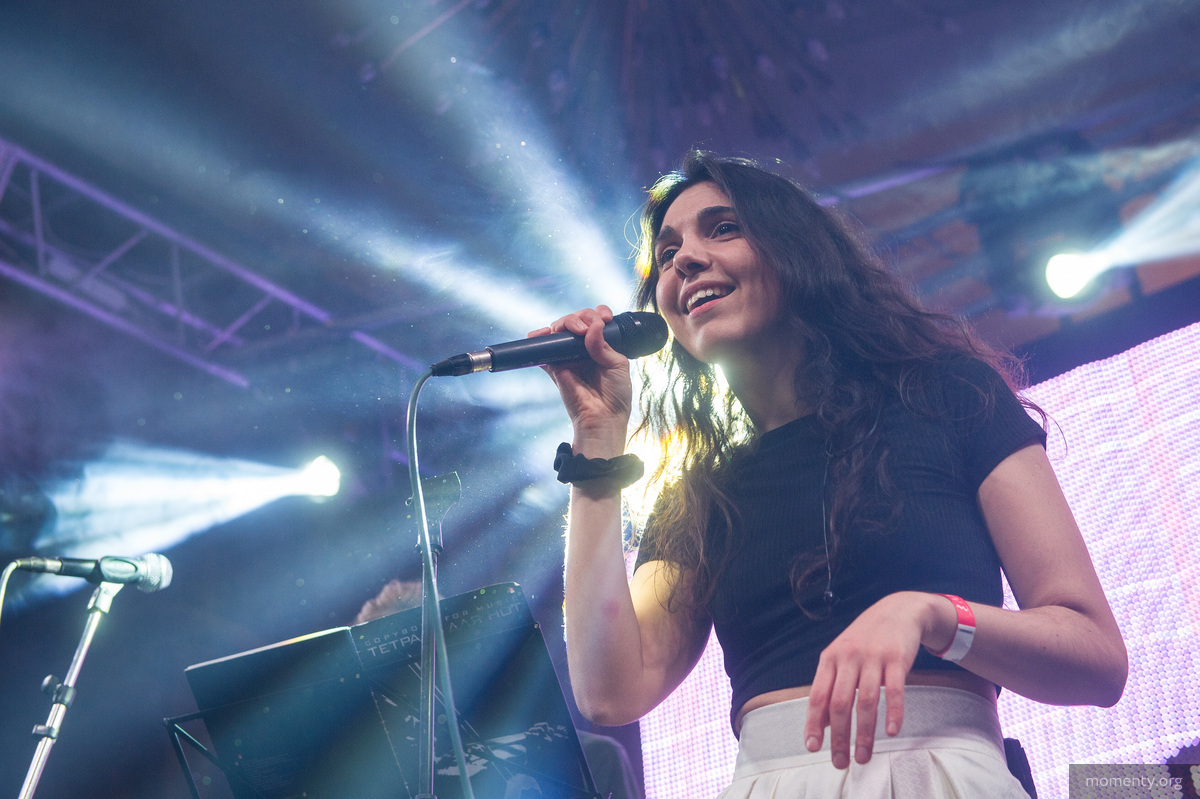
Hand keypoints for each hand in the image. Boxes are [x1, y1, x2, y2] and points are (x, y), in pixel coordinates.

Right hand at [534, 305, 632, 450]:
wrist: (603, 418)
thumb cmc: (616, 395)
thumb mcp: (617, 365)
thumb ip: (603, 345)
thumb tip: (594, 325)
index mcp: (601, 346)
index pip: (595, 321)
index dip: (597, 313)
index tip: (605, 318)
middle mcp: (583, 348)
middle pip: (576, 321)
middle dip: (581, 316)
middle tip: (588, 326)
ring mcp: (567, 357)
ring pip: (559, 330)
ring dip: (565, 323)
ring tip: (576, 329)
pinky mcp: (554, 367)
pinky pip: (542, 350)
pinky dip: (539, 339)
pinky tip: (542, 334)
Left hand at [803, 592, 944, 768]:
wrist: (897, 610)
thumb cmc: (865, 639)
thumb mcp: (841, 657)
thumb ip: (831, 686)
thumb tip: (821, 724)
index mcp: (830, 658)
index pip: (818, 696)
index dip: (814, 723)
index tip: (813, 747)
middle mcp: (848, 657)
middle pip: (839, 703)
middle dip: (839, 737)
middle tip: (841, 761)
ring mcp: (873, 657)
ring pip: (866, 701)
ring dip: (864, 733)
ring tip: (863, 756)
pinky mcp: (897, 658)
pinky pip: (894, 690)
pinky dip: (893, 713)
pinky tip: (892, 732)